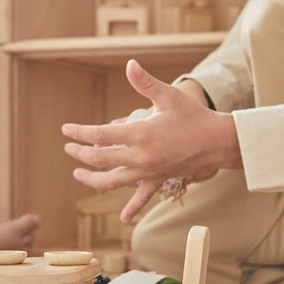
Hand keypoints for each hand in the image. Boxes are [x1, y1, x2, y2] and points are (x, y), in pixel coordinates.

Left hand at [62, 59, 239, 221]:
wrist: (217, 141)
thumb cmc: (193, 115)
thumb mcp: (168, 95)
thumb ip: (145, 82)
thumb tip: (130, 64)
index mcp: (140, 134)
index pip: (100, 135)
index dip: (80, 132)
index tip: (66, 130)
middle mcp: (141, 157)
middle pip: (100, 160)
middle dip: (80, 154)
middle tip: (68, 147)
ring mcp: (149, 172)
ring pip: (113, 182)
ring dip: (93, 180)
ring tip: (79, 175)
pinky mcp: (158, 180)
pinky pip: (142, 198)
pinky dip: (132, 209)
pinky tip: (124, 219)